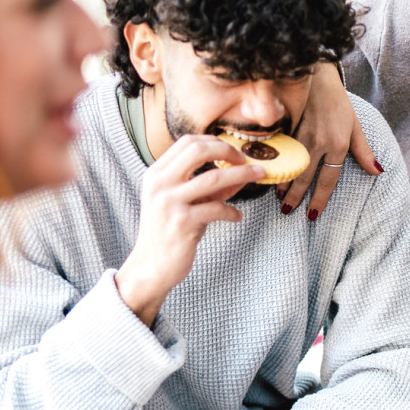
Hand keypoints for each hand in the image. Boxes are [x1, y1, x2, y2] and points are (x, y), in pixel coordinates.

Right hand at [116, 135, 263, 325]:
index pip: (187, 142)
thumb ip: (209, 188)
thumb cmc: (168, 233)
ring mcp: (169, 203)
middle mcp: (159, 184)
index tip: (234, 151)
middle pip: (198, 150)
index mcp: (156, 174)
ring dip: (242, 175)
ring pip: (214, 178)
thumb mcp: (184, 203)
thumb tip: (241, 173)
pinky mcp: (181, 223)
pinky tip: (237, 216)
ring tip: (258, 175)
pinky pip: (217, 208)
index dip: (215, 142)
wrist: (150, 267)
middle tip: (247, 160)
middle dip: (228, 151)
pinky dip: (232, 211)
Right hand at [279, 63, 382, 218]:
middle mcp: (319, 142)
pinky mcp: (286, 126)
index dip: (320, 199)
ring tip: (278, 198)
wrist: (316, 76)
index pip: (328, 179)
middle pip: (306, 177)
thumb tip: (378, 172)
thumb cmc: (338, 103)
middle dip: (296, 197)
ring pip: (290, 165)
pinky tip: (268, 174)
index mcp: (338, 144)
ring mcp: (301, 134)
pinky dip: (274, 164)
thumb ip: (364, 151)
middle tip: (287, 211)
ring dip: (282, 183)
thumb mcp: (355, 126)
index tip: (312, 214)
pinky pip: (279, 151)